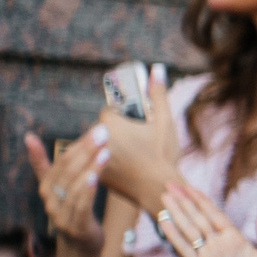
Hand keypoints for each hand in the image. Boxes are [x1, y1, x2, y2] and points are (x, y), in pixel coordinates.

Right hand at [25, 130, 110, 256]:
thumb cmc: (72, 210)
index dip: (77, 145)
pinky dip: (87, 192)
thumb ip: (45, 164)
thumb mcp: (60, 187)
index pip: (60, 162)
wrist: (80, 246)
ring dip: (90, 168)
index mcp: (46, 188)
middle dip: (85, 151)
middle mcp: (50, 201)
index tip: (95, 129)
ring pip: (74, 188)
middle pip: (67, 172)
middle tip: (103, 134)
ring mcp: (61, 216)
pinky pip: (81, 207)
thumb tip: (28, 137)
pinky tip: (96, 177)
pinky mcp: (76, 228)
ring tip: (105, 152)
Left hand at [95, 66, 181, 210]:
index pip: (110, 113)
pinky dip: (104, 165)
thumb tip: (155, 68)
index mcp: (110, 123)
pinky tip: (122, 170)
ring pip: (95, 146)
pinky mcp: (93, 174)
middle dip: (114, 134)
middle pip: (101, 129)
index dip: (123, 119)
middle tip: (135, 145)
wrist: (158, 188)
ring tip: (128, 157)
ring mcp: (92, 157)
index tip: (135, 128)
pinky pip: (94, 164)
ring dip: (106, 148)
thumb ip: (158, 94)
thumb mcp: (164, 122)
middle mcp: (96, 139)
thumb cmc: (163, 154)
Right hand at [156, 183, 256, 256]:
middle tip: (168, 184)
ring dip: (177, 213)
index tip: (188, 186)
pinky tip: (165, 221)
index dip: (201, 200)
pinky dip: (175, 235)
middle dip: (184, 201)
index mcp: (236, 241)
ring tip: (164, 196)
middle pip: (198, 219)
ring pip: (190, 230)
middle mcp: (220, 247)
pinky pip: (187, 250)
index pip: (215, 215)